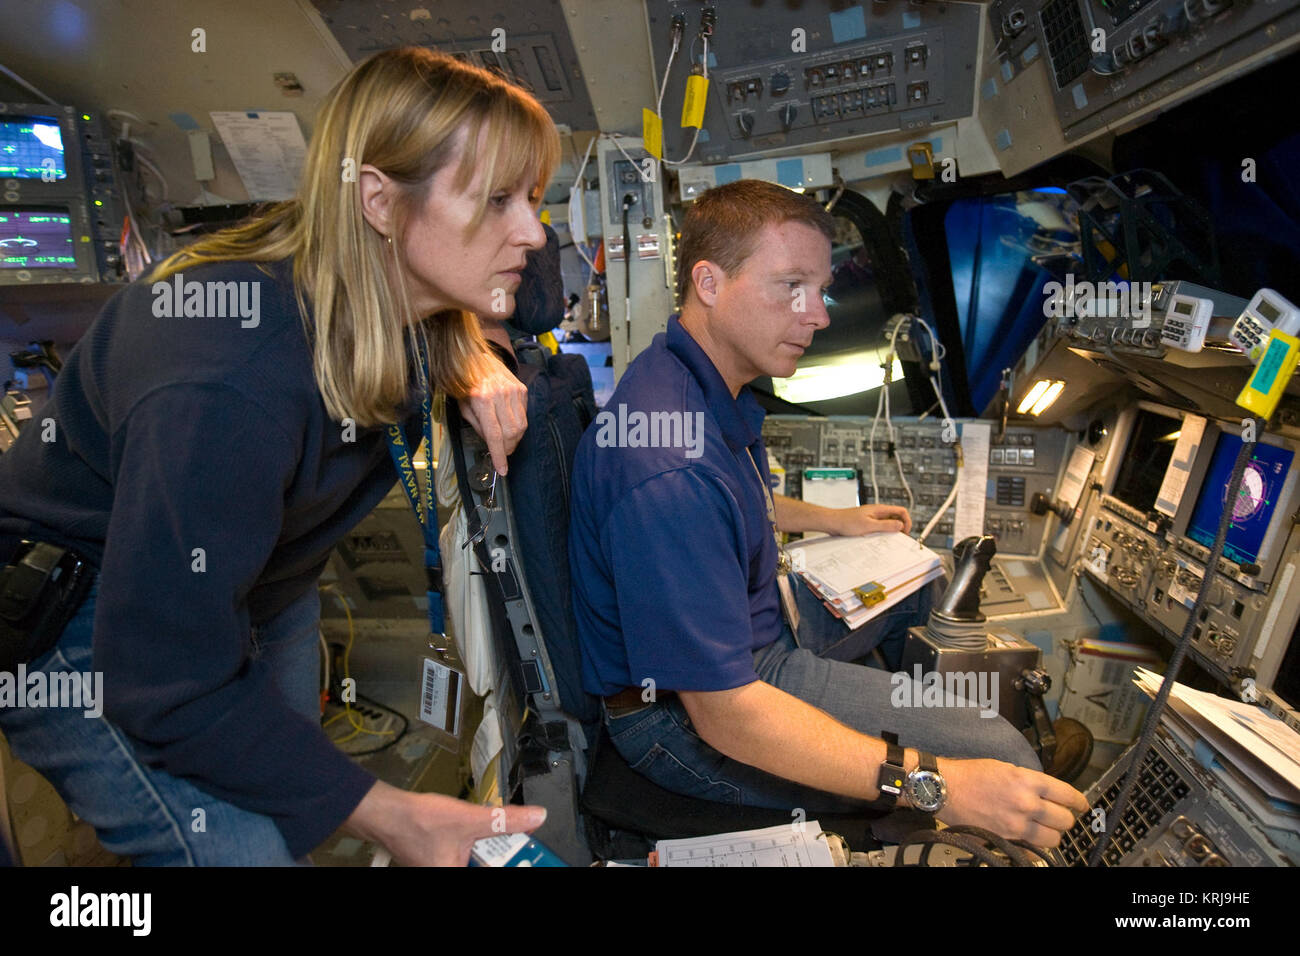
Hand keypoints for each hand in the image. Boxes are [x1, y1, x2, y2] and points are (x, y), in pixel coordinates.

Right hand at [346, 781, 547, 865]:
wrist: (388, 813)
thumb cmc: (421, 821)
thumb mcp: (470, 819)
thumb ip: (505, 820)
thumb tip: (537, 817)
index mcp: (455, 876)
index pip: (495, 873)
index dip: (514, 863)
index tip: (530, 855)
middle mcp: (448, 875)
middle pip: (488, 866)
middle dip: (503, 856)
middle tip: (521, 844)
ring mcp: (443, 869)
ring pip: (479, 862)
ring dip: (492, 850)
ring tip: (507, 836)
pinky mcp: (440, 860)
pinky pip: (467, 857)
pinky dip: (478, 845)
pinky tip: (482, 831)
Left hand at [460, 354, 526, 474]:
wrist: (476, 357)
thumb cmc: (465, 384)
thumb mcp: (463, 407)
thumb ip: (478, 426)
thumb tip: (491, 444)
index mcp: (482, 400)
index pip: (494, 435)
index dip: (499, 455)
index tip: (502, 470)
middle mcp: (500, 395)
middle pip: (511, 433)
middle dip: (507, 449)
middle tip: (501, 453)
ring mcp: (514, 391)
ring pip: (521, 426)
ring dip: (514, 439)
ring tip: (505, 441)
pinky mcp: (522, 389)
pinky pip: (524, 415)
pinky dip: (518, 425)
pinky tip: (508, 423)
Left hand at [838, 504, 911, 535]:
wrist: (832, 522)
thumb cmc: (846, 521)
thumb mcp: (868, 525)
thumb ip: (885, 525)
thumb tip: (900, 525)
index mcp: (880, 510)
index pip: (901, 511)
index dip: (907, 521)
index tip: (905, 532)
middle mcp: (878, 513)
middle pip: (896, 518)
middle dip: (900, 528)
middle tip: (898, 539)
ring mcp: (873, 518)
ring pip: (888, 524)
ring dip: (890, 532)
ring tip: (887, 540)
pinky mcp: (867, 524)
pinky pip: (879, 528)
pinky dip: (882, 534)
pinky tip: (878, 540)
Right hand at [935, 758, 1088, 847]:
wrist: (945, 789)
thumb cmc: (970, 775)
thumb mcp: (1005, 768)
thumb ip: (1030, 781)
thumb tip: (1047, 794)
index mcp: (1028, 781)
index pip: (1067, 795)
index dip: (1079, 801)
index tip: (1081, 805)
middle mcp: (1026, 803)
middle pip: (1065, 820)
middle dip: (1065, 819)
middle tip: (1059, 816)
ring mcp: (1016, 824)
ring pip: (1053, 839)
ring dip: (1052, 834)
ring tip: (1044, 829)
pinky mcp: (1005, 839)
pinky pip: (1032, 850)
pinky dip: (1034, 847)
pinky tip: (1029, 838)